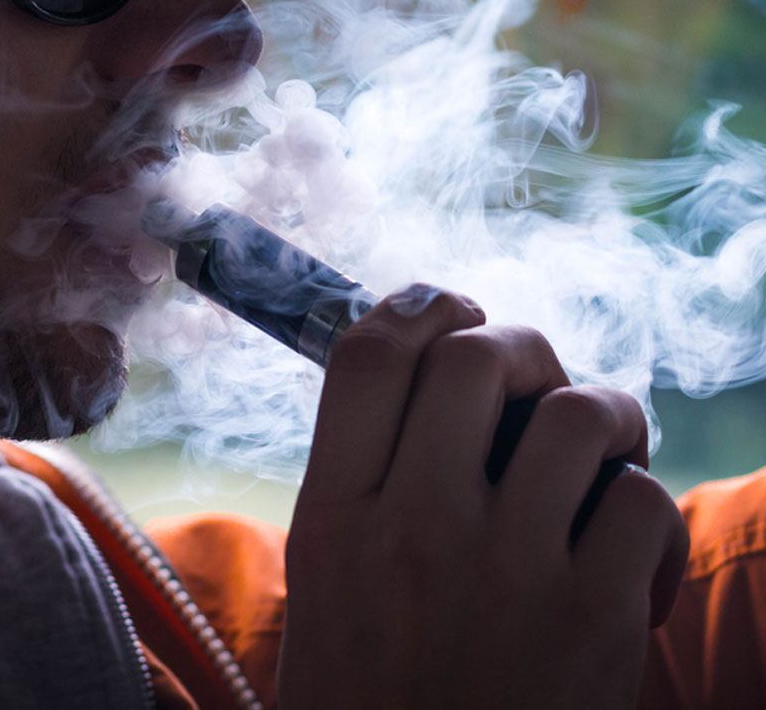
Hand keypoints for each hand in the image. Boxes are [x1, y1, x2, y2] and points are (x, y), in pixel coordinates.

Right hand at [277, 285, 688, 709]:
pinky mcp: (593, 623)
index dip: (420, 306)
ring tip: (600, 454)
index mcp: (334, 515)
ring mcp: (505, 572)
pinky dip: (645, 512)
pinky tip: (629, 555)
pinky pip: (640, 502)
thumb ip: (369, 474)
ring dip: (604, 416)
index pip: (366, 358)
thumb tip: (440, 374)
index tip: (453, 312)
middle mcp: (412, 528)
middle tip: (534, 382)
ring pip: (577, 415)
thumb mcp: (331, 575)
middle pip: (476, 359)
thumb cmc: (375, 692)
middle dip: (521, 346)